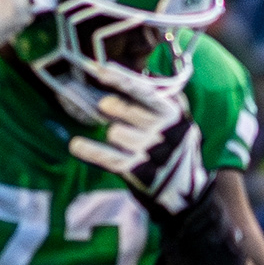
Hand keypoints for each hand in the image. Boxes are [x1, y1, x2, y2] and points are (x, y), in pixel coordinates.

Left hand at [65, 64, 210, 214]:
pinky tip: (76, 144)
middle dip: (112, 107)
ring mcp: (153, 155)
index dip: (121, 79)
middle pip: (123, 110)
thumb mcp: (178, 119)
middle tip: (107, 107)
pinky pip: (108, 158)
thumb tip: (135, 72)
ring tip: (123, 139)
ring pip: (115, 133)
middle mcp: (165, 132)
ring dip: (114, 135)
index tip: (100, 70)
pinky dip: (90, 151)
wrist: (187, 194)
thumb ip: (158, 96)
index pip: (145, 91)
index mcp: (174, 113)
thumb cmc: (174, 147)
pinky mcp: (140, 174)